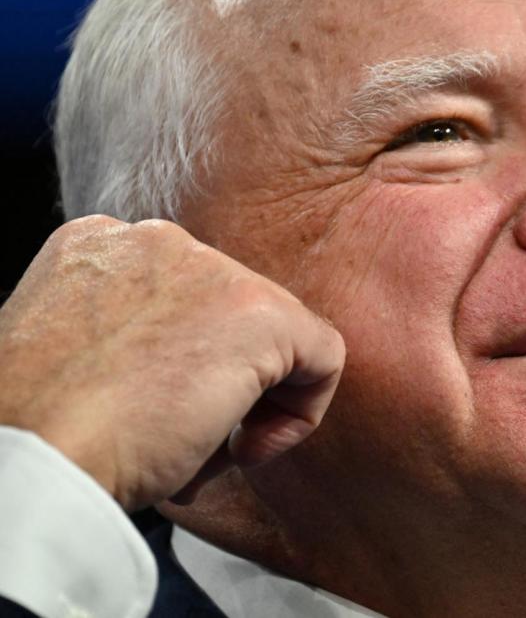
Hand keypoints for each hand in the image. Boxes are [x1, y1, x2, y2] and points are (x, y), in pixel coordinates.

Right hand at [0, 215, 344, 510]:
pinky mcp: (260, 313)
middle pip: (230, 314)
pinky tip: (243, 449)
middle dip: (215, 381)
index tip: (148, 410)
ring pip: (274, 337)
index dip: (179, 363)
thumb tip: (183, 370)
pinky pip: (324, 357)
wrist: (29, 457)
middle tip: (175, 435)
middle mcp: (158, 241)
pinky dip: (300, 415)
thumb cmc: (41, 431)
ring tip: (194, 446)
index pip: (180, 297)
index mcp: (100, 246)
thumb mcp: (74, 356)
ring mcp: (212, 271)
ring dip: (245, 403)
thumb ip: (129, 337)